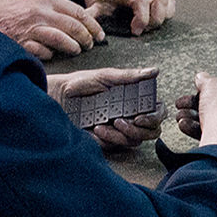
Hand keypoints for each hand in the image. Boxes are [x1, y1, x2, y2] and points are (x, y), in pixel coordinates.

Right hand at [0, 0, 106, 59]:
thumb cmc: (11, 10)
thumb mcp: (35, 2)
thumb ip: (55, 10)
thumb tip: (81, 22)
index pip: (78, 11)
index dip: (92, 24)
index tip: (100, 34)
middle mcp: (40, 11)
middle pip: (73, 26)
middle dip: (86, 37)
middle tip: (90, 45)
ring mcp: (30, 27)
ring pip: (61, 38)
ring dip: (72, 46)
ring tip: (76, 50)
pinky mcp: (21, 42)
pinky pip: (42, 51)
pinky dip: (50, 54)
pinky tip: (52, 55)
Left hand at [47, 64, 163, 151]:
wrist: (59, 96)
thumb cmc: (82, 83)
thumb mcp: (107, 76)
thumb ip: (131, 76)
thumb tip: (155, 71)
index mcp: (136, 100)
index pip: (158, 112)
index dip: (155, 117)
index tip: (140, 117)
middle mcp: (132, 116)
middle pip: (152, 132)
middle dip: (139, 130)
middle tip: (121, 121)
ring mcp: (121, 130)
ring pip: (135, 141)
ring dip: (122, 134)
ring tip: (105, 123)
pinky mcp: (108, 140)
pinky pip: (117, 146)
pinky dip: (108, 138)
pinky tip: (96, 128)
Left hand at [83, 0, 174, 33]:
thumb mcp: (93, 6)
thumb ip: (92, 18)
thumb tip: (92, 35)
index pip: (140, 0)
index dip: (141, 17)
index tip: (135, 32)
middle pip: (157, 0)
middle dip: (152, 20)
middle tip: (141, 30)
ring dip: (161, 16)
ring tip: (148, 26)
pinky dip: (169, 8)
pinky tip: (158, 17)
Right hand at [186, 71, 216, 151]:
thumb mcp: (210, 84)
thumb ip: (205, 79)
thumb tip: (202, 77)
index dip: (213, 83)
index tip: (202, 85)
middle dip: (198, 101)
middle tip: (186, 101)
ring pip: (213, 116)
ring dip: (194, 114)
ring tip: (181, 114)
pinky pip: (212, 130)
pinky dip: (196, 127)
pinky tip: (185, 124)